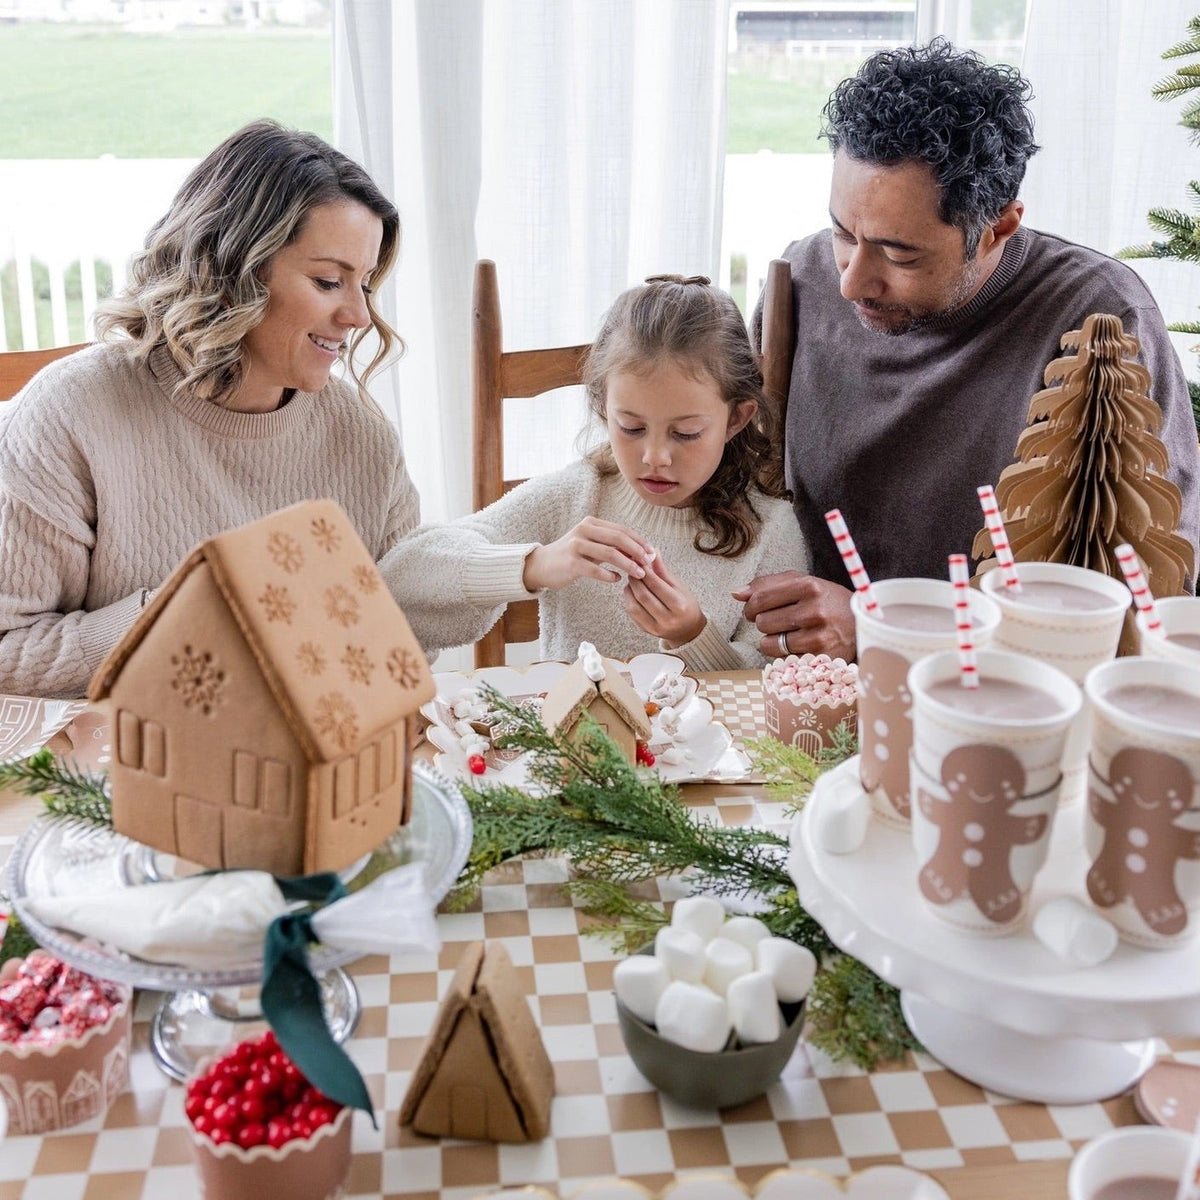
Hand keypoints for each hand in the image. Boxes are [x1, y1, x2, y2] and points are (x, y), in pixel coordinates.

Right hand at [522, 518, 654, 590]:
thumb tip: (640, 552)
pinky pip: (596, 570)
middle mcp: (584, 530)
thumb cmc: (572, 555)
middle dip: (637, 551)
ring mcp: (576, 546)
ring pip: (610, 554)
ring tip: (639, 574)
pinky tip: (616, 580)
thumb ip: (612, 545)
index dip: (639, 541)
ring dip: (628, 565)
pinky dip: (609, 576)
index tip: (652, 552)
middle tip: (648, 563)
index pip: (622, 530)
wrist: (542, 565)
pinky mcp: (571, 563)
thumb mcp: (591, 544)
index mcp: (592, 523)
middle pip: (618, 538)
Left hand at [623, 554, 705, 645]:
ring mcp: (656, 627)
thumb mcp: (679, 586)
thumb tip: (652, 552)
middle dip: (635, 580)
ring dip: (629, 590)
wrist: (688, 629)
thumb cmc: (685, 604)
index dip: (645, 571)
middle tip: (632, 569)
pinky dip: (629, 600)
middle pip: (643, 595)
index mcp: (679, 605)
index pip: (656, 585)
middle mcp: (667, 619)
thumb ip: (663, 570)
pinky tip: (632, 592)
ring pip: (634, 606)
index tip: (639, 561)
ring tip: (632, 581)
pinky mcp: (647, 631)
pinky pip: (632, 614)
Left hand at [733, 571, 854, 661]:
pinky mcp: (819, 659)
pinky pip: (781, 660)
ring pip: (768, 643)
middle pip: (761, 622)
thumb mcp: (803, 583)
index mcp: (809, 586)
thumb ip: (767, 584)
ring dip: (771, 640)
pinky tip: (797, 646)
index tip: (755, 609)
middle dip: (763, 622)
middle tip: (777, 621)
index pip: (759, 597)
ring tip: (787, 634)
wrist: (862, 624)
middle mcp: (814, 610)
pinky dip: (783, 655)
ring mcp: (818, 637)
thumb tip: (736, 593)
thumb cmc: (826, 601)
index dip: (751, 605)